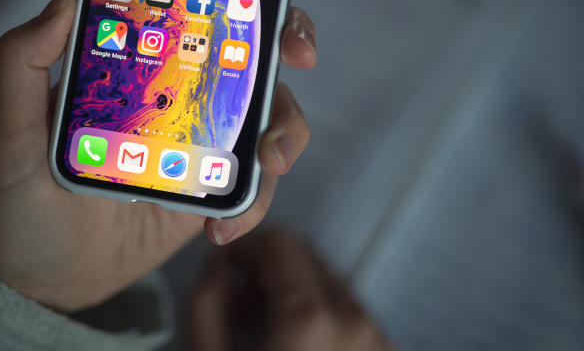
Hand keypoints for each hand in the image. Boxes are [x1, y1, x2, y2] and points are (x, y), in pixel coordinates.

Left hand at [0, 0, 316, 311]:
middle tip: (296, 56)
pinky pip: (255, 184)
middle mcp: (173, 94)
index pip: (187, 11)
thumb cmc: (22, 204)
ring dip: (284, 130)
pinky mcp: (211, 188)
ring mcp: (199, 142)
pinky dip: (254, 204)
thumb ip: (21, 65)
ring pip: (268, 115)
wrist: (46, 285)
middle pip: (247, 52)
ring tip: (268, 163)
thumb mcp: (11, 135)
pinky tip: (217, 230)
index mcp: (132, 66)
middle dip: (285, 41)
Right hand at [189, 229, 393, 350]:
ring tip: (268, 334)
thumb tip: (216, 266)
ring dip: (295, 296)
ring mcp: (377, 341)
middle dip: (267, 273)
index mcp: (309, 318)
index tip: (225, 269)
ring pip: (331, 287)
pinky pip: (352, 315)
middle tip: (239, 308)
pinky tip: (298, 348)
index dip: (244, 248)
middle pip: (306, 259)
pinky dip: (323, 318)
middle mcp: (353, 321)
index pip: (278, 243)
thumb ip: (206, 304)